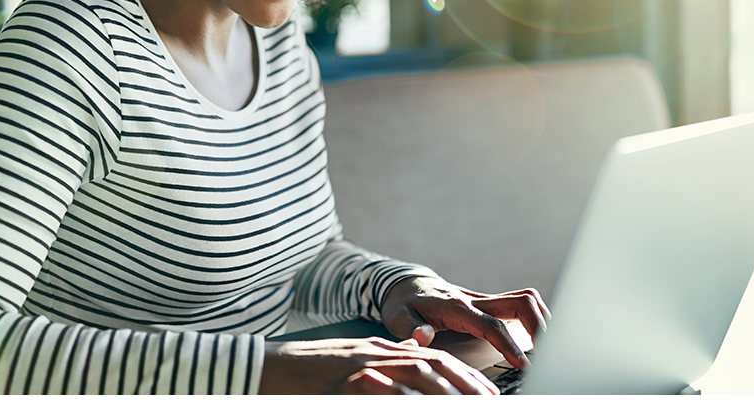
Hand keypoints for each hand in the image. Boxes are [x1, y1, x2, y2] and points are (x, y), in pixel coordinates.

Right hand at [259, 337, 498, 394]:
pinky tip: (420, 403)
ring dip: (445, 389)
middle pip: (431, 363)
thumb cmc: (305, 371)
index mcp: (378, 350)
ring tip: (469, 402)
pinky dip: (406, 396)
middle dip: (466, 382)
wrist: (264, 367)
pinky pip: (382, 390)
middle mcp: (373, 354)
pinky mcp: (343, 382)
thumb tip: (415, 354)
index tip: (487, 390)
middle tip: (490, 398)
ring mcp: (358, 367)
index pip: (431, 358)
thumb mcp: (351, 360)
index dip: (463, 374)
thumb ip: (384, 358)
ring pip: (414, 373)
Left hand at [380, 276, 550, 370]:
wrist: (406, 285)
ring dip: (542, 319)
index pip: (491, 325)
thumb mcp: (397, 317)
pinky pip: (520, 303)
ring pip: (525, 299)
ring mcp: (485, 299)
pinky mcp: (489, 302)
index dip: (510, 345)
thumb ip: (409, 327)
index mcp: (456, 307)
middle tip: (547, 354)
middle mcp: (475, 300)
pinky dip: (535, 317)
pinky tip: (537, 337)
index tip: (524, 364)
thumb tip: (422, 336)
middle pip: (520, 303)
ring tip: (548, 346)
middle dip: (539, 326)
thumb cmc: (403, 304)